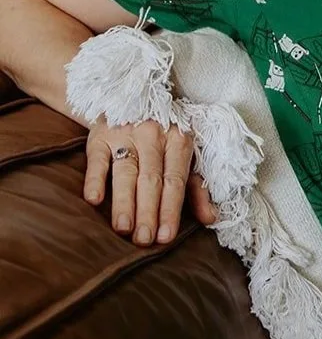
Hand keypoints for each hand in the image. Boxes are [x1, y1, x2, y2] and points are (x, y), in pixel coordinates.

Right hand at [83, 118, 216, 244]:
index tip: (165, 236)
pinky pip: (97, 159)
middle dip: (148, 212)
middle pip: (151, 180)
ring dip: (124, 201)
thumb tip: (210, 218)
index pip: (175, 181)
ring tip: (123, 228)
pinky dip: (95, 179)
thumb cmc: (162, 136)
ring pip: (125, 172)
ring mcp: (125, 134)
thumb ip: (197, 187)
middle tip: (144, 240)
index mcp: (179, 140)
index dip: (171, 210)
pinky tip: (94, 200)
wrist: (130, 98)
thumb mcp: (184, 155)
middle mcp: (153, 135)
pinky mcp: (99, 135)